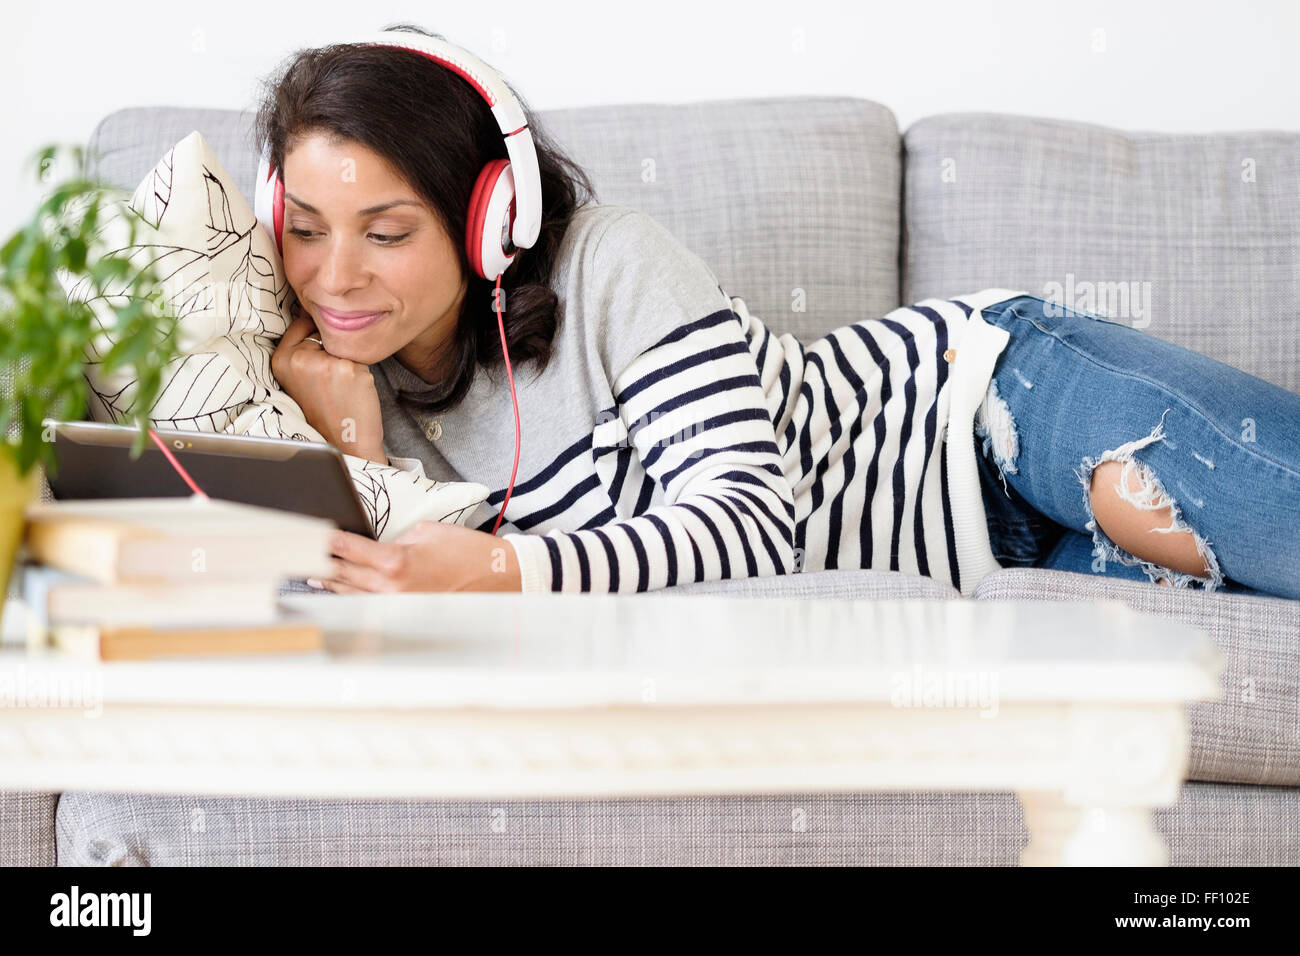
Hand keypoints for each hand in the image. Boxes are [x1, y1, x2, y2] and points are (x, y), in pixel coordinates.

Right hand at [271, 303, 386, 463]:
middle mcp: (299, 359)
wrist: (345, 443)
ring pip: (345, 344)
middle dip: (333, 350)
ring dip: (349, 360)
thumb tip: (315, 313)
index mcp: (281, 360)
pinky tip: (354, 391)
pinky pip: (361, 356)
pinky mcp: (349, 368)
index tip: (322, 350)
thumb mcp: (299, 379)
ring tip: (342, 388)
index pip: (300, 323)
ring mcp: (324, 363)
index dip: (315, 332)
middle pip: (325, 332)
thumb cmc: (324, 411)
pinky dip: (362, 370)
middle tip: (331, 382)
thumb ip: (301, 350)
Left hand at [313, 521, 523, 592]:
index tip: (302, 532)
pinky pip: (369, 602)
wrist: (498, 578)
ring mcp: (396, 605)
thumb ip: (394, 540)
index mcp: (395, 562)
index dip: (322, 539)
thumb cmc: (466, 551)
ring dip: (329, 580)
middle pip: (341, 573)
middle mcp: (390, 588)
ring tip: (310, 570)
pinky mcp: (405, 613)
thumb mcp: (427, 532)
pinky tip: (339, 588)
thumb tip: (374, 547)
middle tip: (295, 549)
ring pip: (351, 592)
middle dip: (318, 560)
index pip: (346, 548)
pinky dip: (351, 593)